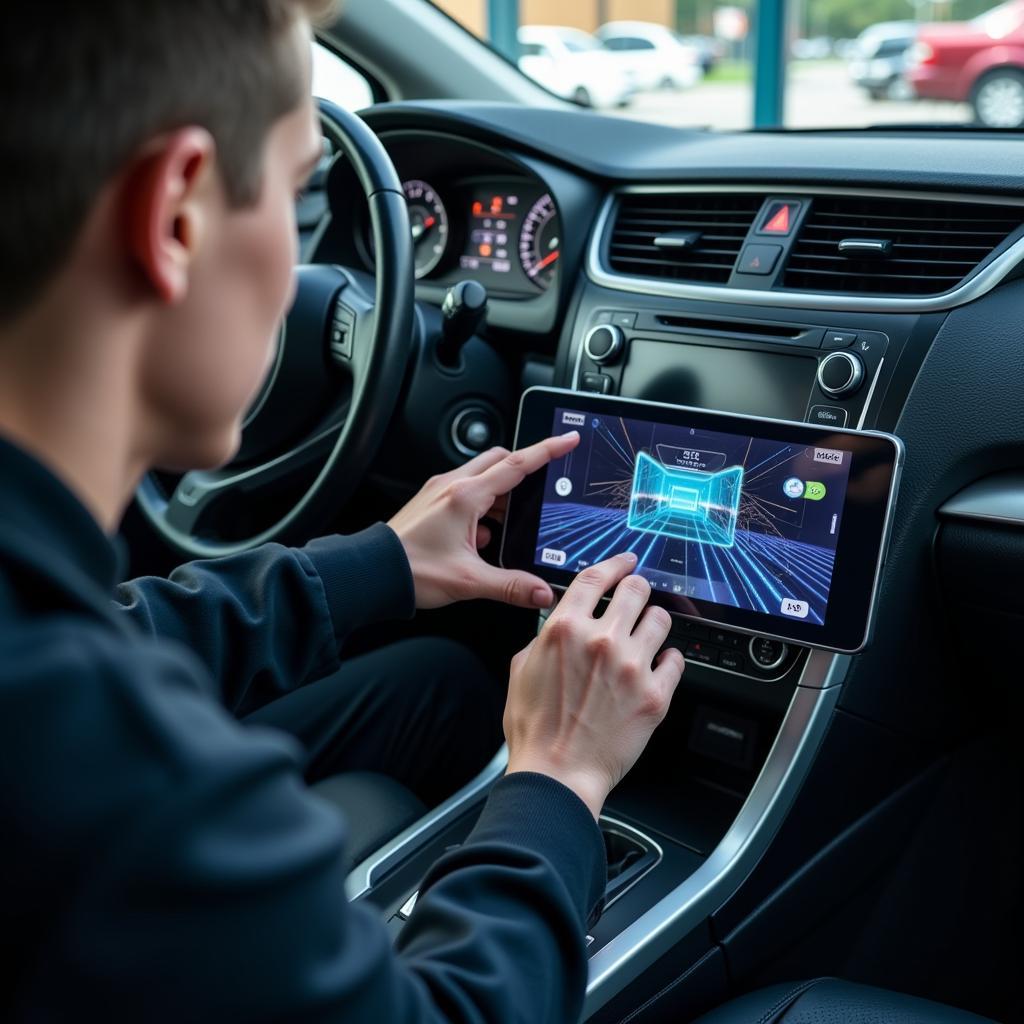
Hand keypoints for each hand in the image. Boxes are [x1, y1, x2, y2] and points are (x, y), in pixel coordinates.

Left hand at [388, 432, 580, 609]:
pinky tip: (483, 539)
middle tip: (542, 487)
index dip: (546, 450)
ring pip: (482, 478)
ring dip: (501, 495)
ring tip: (511, 525)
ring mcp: (439, 493)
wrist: (372, 573)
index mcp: (465, 497)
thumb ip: (510, 586)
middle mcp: (451, 487)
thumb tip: (541, 592)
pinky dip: (482, 508)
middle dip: (524, 470)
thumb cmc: (410, 570)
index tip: (567, 439)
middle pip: (499, 462)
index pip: (516, 464)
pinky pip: (465, 493)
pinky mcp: (431, 504)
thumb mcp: (468, 581)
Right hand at [503, 553, 684, 819]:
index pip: (596, 577)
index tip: (626, 561)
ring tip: (648, 633)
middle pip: (636, 590)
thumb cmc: (535, 729)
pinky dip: (669, 659)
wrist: (556, 773)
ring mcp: (632, 666)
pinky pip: (676, 660)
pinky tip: (659, 665)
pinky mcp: (655, 694)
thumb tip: (558, 624)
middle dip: (638, 589)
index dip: (615, 563)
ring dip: (654, 622)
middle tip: (638, 596)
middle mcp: (602, 640)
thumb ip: (544, 637)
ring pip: (661, 619)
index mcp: (565, 628)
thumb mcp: (520, 669)